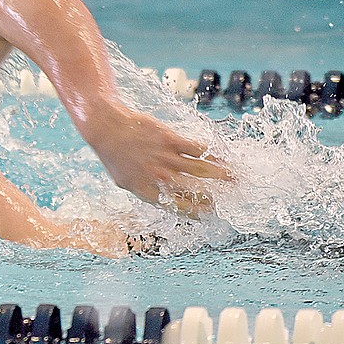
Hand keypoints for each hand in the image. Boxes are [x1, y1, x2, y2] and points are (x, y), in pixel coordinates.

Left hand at [88, 109, 231, 215]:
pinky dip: (213, 154)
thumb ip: (145, 190)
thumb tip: (163, 199)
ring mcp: (164, 158)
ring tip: (236, 179)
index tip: (211, 214)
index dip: (197, 212)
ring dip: (221, 175)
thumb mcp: (125, 181)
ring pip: (200, 170)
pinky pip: (197, 149)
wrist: (106, 128)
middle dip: (215, 197)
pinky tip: (225, 157)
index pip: (178, 208)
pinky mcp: (169, 139)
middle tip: (231, 199)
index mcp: (147, 192)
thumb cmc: (115, 156)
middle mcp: (158, 178)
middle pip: (193, 191)